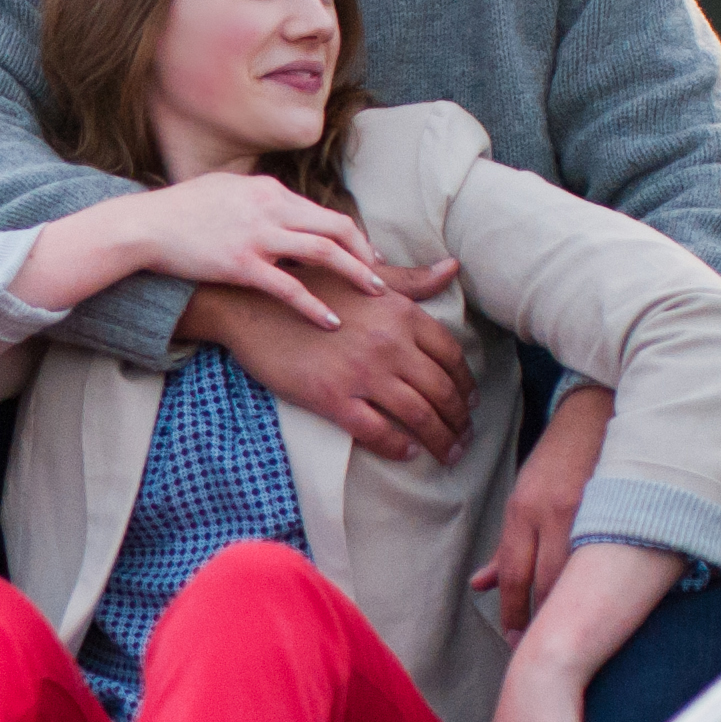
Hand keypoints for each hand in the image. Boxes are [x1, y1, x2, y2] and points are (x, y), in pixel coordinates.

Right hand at [24, 175, 384, 330]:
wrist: (142, 226)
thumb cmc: (178, 211)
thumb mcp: (223, 191)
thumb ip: (256, 201)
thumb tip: (278, 210)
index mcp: (268, 190)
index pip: (323, 212)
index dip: (351, 236)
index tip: (366, 255)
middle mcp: (270, 208)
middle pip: (336, 227)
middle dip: (364, 253)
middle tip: (380, 277)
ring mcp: (256, 236)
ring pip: (323, 252)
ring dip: (354, 273)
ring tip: (374, 294)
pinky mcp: (241, 265)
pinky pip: (290, 287)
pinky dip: (315, 305)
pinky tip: (331, 321)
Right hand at [182, 259, 471, 462]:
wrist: (250, 305)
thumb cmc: (310, 288)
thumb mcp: (365, 276)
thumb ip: (411, 281)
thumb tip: (452, 268)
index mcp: (401, 313)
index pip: (451, 357)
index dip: (466, 385)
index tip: (470, 403)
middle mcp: (388, 343)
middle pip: (441, 391)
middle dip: (458, 421)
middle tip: (464, 437)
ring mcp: (361, 372)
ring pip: (418, 416)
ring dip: (440, 440)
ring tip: (447, 453)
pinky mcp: (332, 398)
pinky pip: (377, 432)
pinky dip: (398, 447)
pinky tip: (407, 452)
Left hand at [470, 385, 613, 634]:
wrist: (597, 415)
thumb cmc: (556, 462)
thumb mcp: (522, 499)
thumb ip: (505, 548)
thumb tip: (479, 585)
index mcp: (523, 511)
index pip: (515, 575)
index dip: (513, 613)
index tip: (514, 640)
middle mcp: (551, 513)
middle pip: (546, 583)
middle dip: (542, 620)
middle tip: (540, 649)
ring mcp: (588, 511)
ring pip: (578, 576)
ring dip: (571, 610)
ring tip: (568, 635)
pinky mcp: (619, 509)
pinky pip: (609, 558)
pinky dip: (601, 585)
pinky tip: (602, 605)